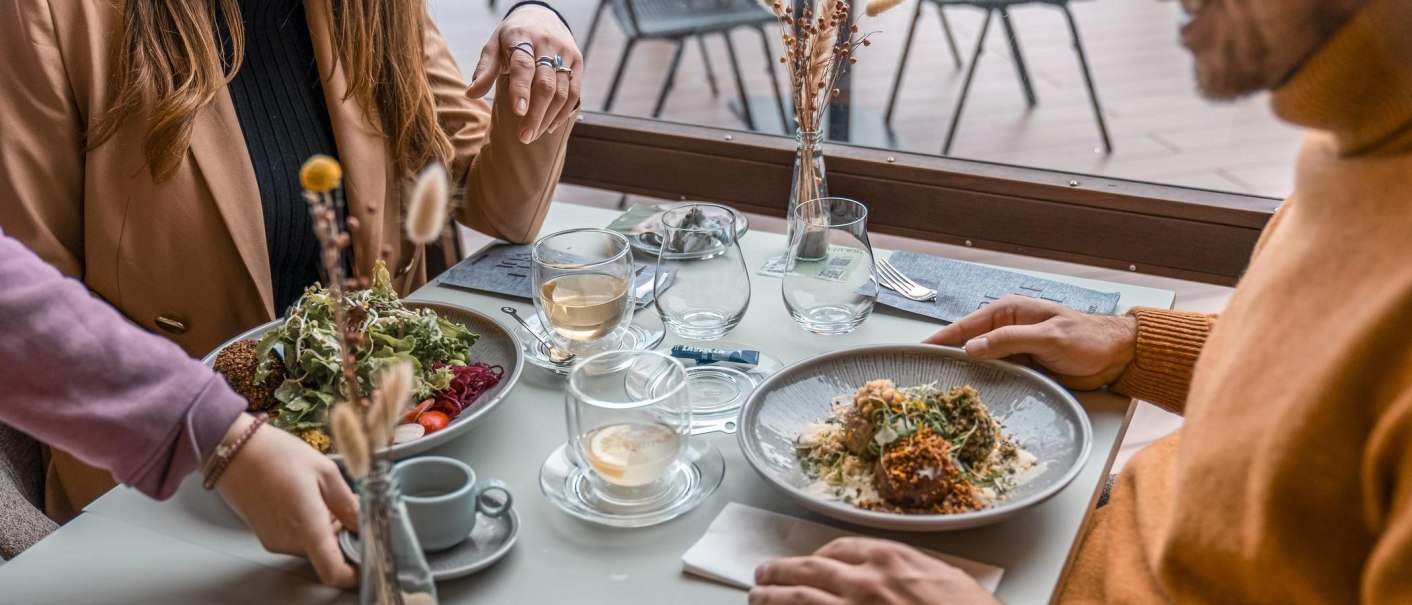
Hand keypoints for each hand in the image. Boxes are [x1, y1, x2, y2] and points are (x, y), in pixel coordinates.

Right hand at [214, 415, 359, 587]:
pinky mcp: (264, 535)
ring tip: (320, 496)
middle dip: (341, 536)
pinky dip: (307, 526)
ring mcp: (274, 540)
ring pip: (311, 546)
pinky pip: (295, 539)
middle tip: (345, 508)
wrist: (232, 451)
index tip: (364, 560)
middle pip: (325, 556)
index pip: (333, 572)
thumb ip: (348, 503)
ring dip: (324, 529)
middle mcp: (288, 541)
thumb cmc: (275, 454)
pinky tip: (304, 499)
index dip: (352, 573)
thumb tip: (363, 522)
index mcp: (307, 527)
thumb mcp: (325, 471)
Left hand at [465, 6, 580, 143]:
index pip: (523, 66)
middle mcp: (547, 44)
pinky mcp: (577, 62)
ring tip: (533, 135)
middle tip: (524, 137)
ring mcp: (565, 53)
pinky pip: (574, 92)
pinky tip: (549, 126)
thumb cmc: (512, 36)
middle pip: (545, 84)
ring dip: (548, 117)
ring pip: (561, 92)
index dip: (521, 89)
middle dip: (535, 114)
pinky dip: (563, 113)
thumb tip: (471, 93)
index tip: (518, 113)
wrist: (541, 16)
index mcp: (522, 37)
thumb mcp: (494, 46)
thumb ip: (485, 69)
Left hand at [752, 537, 999, 604]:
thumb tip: (888, 574)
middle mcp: (863, 582)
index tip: (809, 562)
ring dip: (771, 597)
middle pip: (807, 571)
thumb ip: (907, 571)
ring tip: (757, 596)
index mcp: (888, 558)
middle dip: (781, 572)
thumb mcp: (943, 578)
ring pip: (797, 600)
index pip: (837, 549)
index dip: (816, 557)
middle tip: (764, 574)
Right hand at [923, 295, 1136, 389]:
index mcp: (1008, 311)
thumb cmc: (1087, 338)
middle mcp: (1006, 329)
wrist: (1116, 356)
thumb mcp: (1048, 336)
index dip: (940, 339)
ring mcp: (1013, 350)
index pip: (965, 325)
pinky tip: (970, 398)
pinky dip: (983, 385)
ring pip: (980, 363)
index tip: (917, 350)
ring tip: (939, 391)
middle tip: (923, 377)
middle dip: (947, 359)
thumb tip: (971, 348)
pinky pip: (996, 376)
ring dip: (964, 375)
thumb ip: (1009, 340)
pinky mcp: (1022, 369)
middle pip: (967, 345)